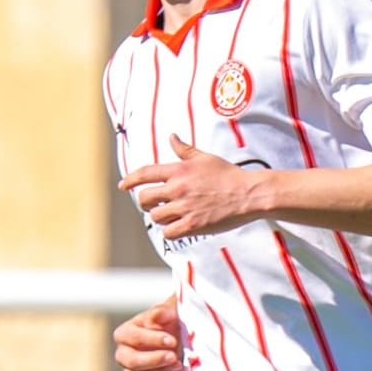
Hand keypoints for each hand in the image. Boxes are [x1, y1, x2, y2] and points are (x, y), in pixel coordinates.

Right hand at [113, 296, 180, 370]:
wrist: (177, 336)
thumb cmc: (170, 322)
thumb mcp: (168, 312)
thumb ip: (161, 312)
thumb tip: (156, 316)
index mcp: (124, 333)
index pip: (133, 338)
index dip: (152, 340)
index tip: (172, 340)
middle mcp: (123, 354)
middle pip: (132, 362)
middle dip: (154, 361)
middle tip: (174, 357)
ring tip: (179, 366)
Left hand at [120, 135, 263, 239]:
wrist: (247, 194)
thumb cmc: (228, 175)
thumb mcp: (205, 158)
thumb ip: (185, 150)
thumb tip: (172, 137)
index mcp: (179, 170)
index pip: (145, 174)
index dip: (130, 180)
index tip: (123, 185)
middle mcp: (178, 189)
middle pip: (145, 198)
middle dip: (145, 202)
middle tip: (152, 204)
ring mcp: (184, 208)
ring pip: (155, 217)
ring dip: (159, 217)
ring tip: (170, 215)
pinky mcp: (192, 225)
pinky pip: (168, 233)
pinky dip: (169, 231)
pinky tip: (177, 227)